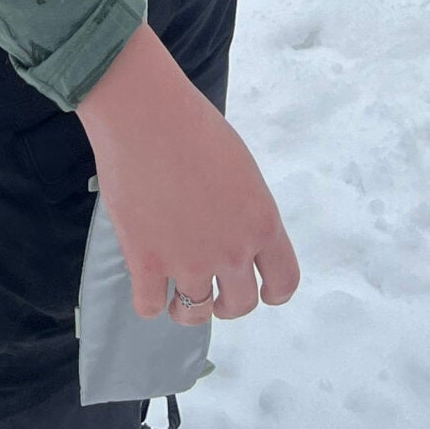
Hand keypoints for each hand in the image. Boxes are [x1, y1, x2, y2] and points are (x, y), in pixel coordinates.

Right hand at [76, 23, 300, 322]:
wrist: (145, 114)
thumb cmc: (191, 126)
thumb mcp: (240, 169)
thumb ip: (244, 210)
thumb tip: (235, 234)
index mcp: (262, 223)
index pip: (284, 282)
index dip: (273, 293)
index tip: (260, 292)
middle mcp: (232, 250)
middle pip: (240, 304)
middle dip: (226, 304)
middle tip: (213, 295)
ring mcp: (189, 261)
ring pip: (195, 314)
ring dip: (187, 310)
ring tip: (178, 299)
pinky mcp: (147, 263)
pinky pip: (150, 307)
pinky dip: (149, 301)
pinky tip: (147, 286)